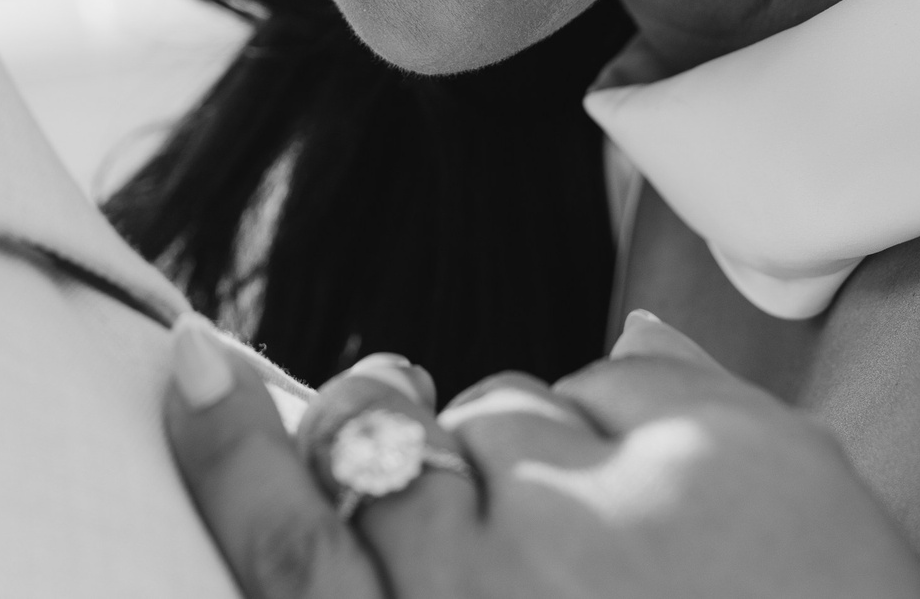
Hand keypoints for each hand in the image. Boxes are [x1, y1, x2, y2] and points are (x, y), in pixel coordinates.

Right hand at [162, 310, 919, 598]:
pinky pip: (618, 366)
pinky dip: (640, 418)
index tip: (192, 361)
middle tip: (518, 530)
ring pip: (507, 401)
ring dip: (550, 454)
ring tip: (645, 551)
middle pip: (393, 451)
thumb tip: (405, 446)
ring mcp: (623, 520)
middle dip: (424, 459)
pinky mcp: (726, 448)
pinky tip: (702, 506)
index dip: (231, 458)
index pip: (295, 558)